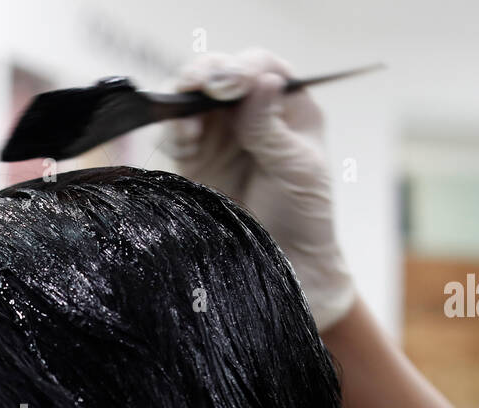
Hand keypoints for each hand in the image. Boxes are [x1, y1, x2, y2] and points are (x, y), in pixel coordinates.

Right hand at [160, 48, 355, 330]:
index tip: (235, 83)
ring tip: (190, 120)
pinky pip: (174, 134)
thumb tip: (261, 82)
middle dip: (208, 74)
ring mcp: (218, 137)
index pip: (260, 67)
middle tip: (205, 86)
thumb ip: (272, 129)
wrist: (284, 268)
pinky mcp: (193, 163)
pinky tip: (184, 142)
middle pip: (219, 75)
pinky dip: (173, 131)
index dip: (243, 67)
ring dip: (185, 99)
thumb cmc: (305, 217)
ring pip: (191, 99)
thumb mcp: (298, 170)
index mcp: (286, 106)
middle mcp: (249, 114)